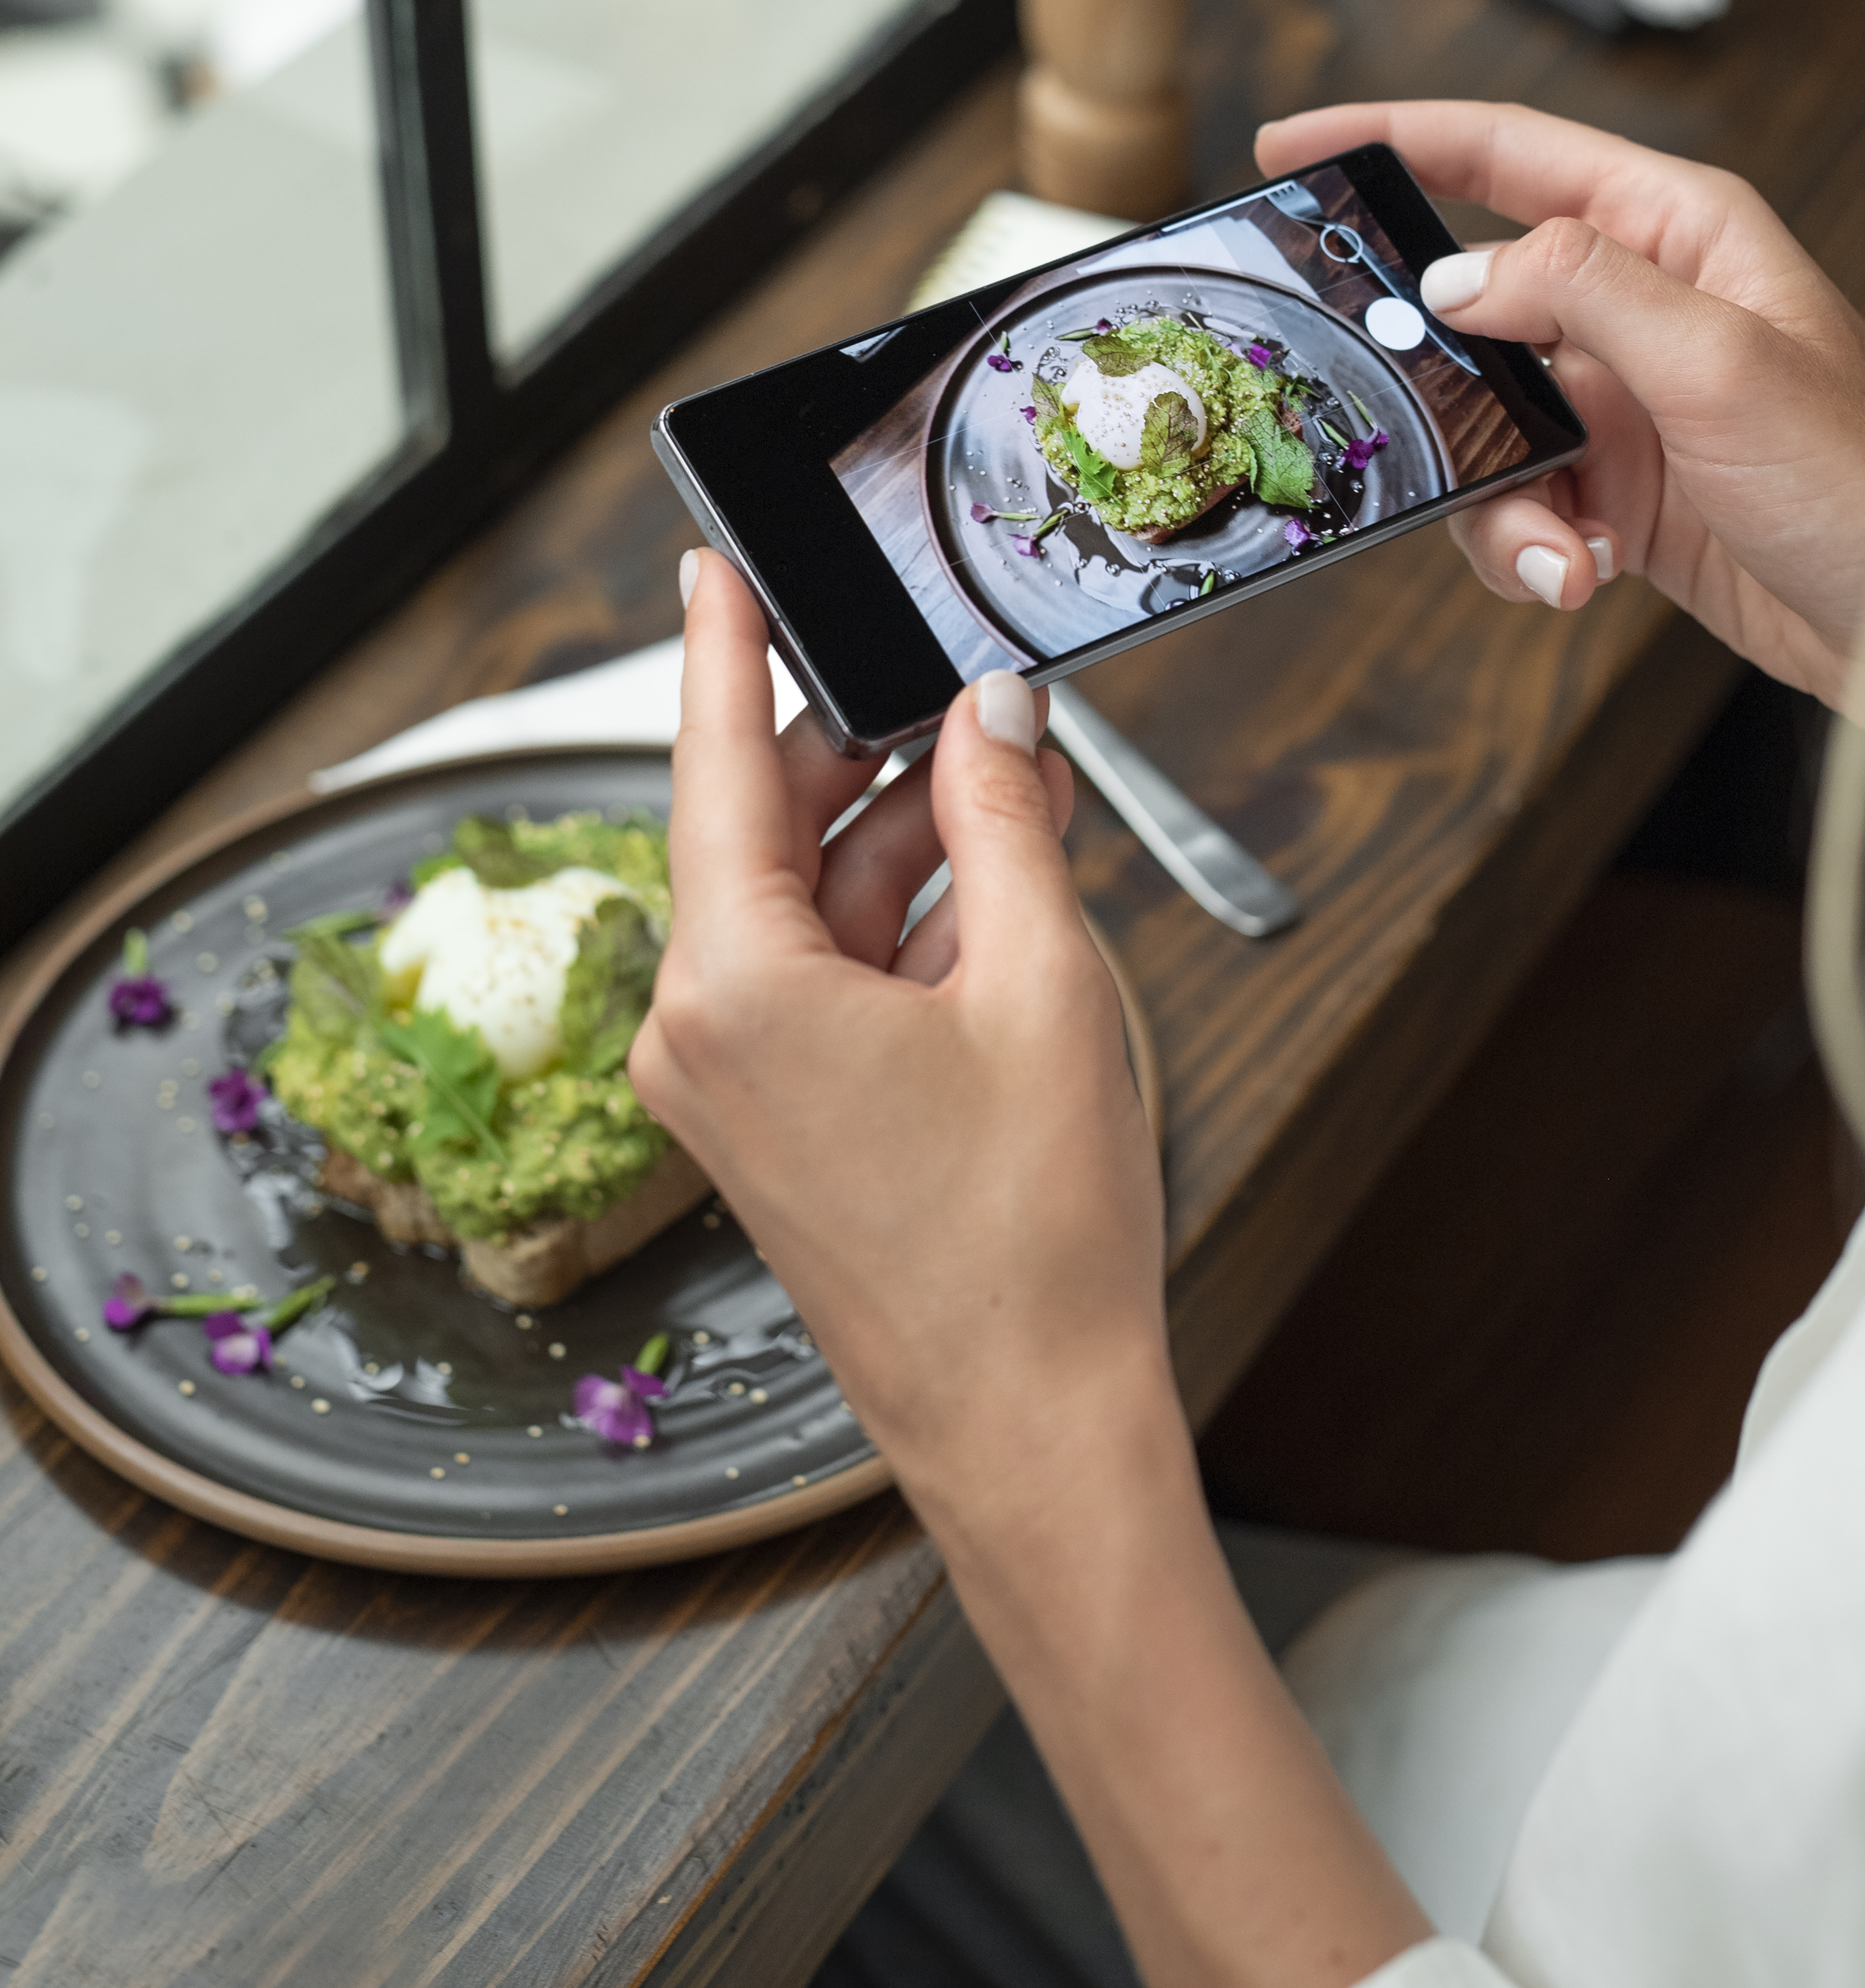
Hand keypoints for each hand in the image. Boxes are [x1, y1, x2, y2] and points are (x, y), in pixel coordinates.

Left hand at [634, 559, 1427, 1987]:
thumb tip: (990, 716)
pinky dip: (900, 920)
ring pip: (808, 902)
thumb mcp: (1040, 982)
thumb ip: (1002, 825)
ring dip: (904, 839)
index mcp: (732, 982)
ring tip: (1014, 777)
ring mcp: (733, 1083)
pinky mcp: (777, 1120)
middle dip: (869, 750)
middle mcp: (701, 1028)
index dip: (722, 646)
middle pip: (768, 829)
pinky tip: (990, 875)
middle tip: (954, 671)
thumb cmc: (1033, 1238)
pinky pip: (823, 974)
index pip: (715, 760)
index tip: (713, 559)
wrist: (1033, 1428)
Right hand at [1257, 98, 1864, 712]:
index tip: (1292, 149)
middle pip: (1475, 303)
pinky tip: (1583, 575)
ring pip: (1485, 423)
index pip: (1509, 152)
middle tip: (1391, 417)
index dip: (1394, 138)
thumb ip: (1585, 293)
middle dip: (1431, 377)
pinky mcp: (1625, 488)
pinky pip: (1522, 501)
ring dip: (1496, 497)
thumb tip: (1462, 273)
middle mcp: (1649, 304)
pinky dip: (1533, 546)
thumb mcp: (1724, 364)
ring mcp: (1631, 400)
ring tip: (1561, 551)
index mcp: (1683, 232)